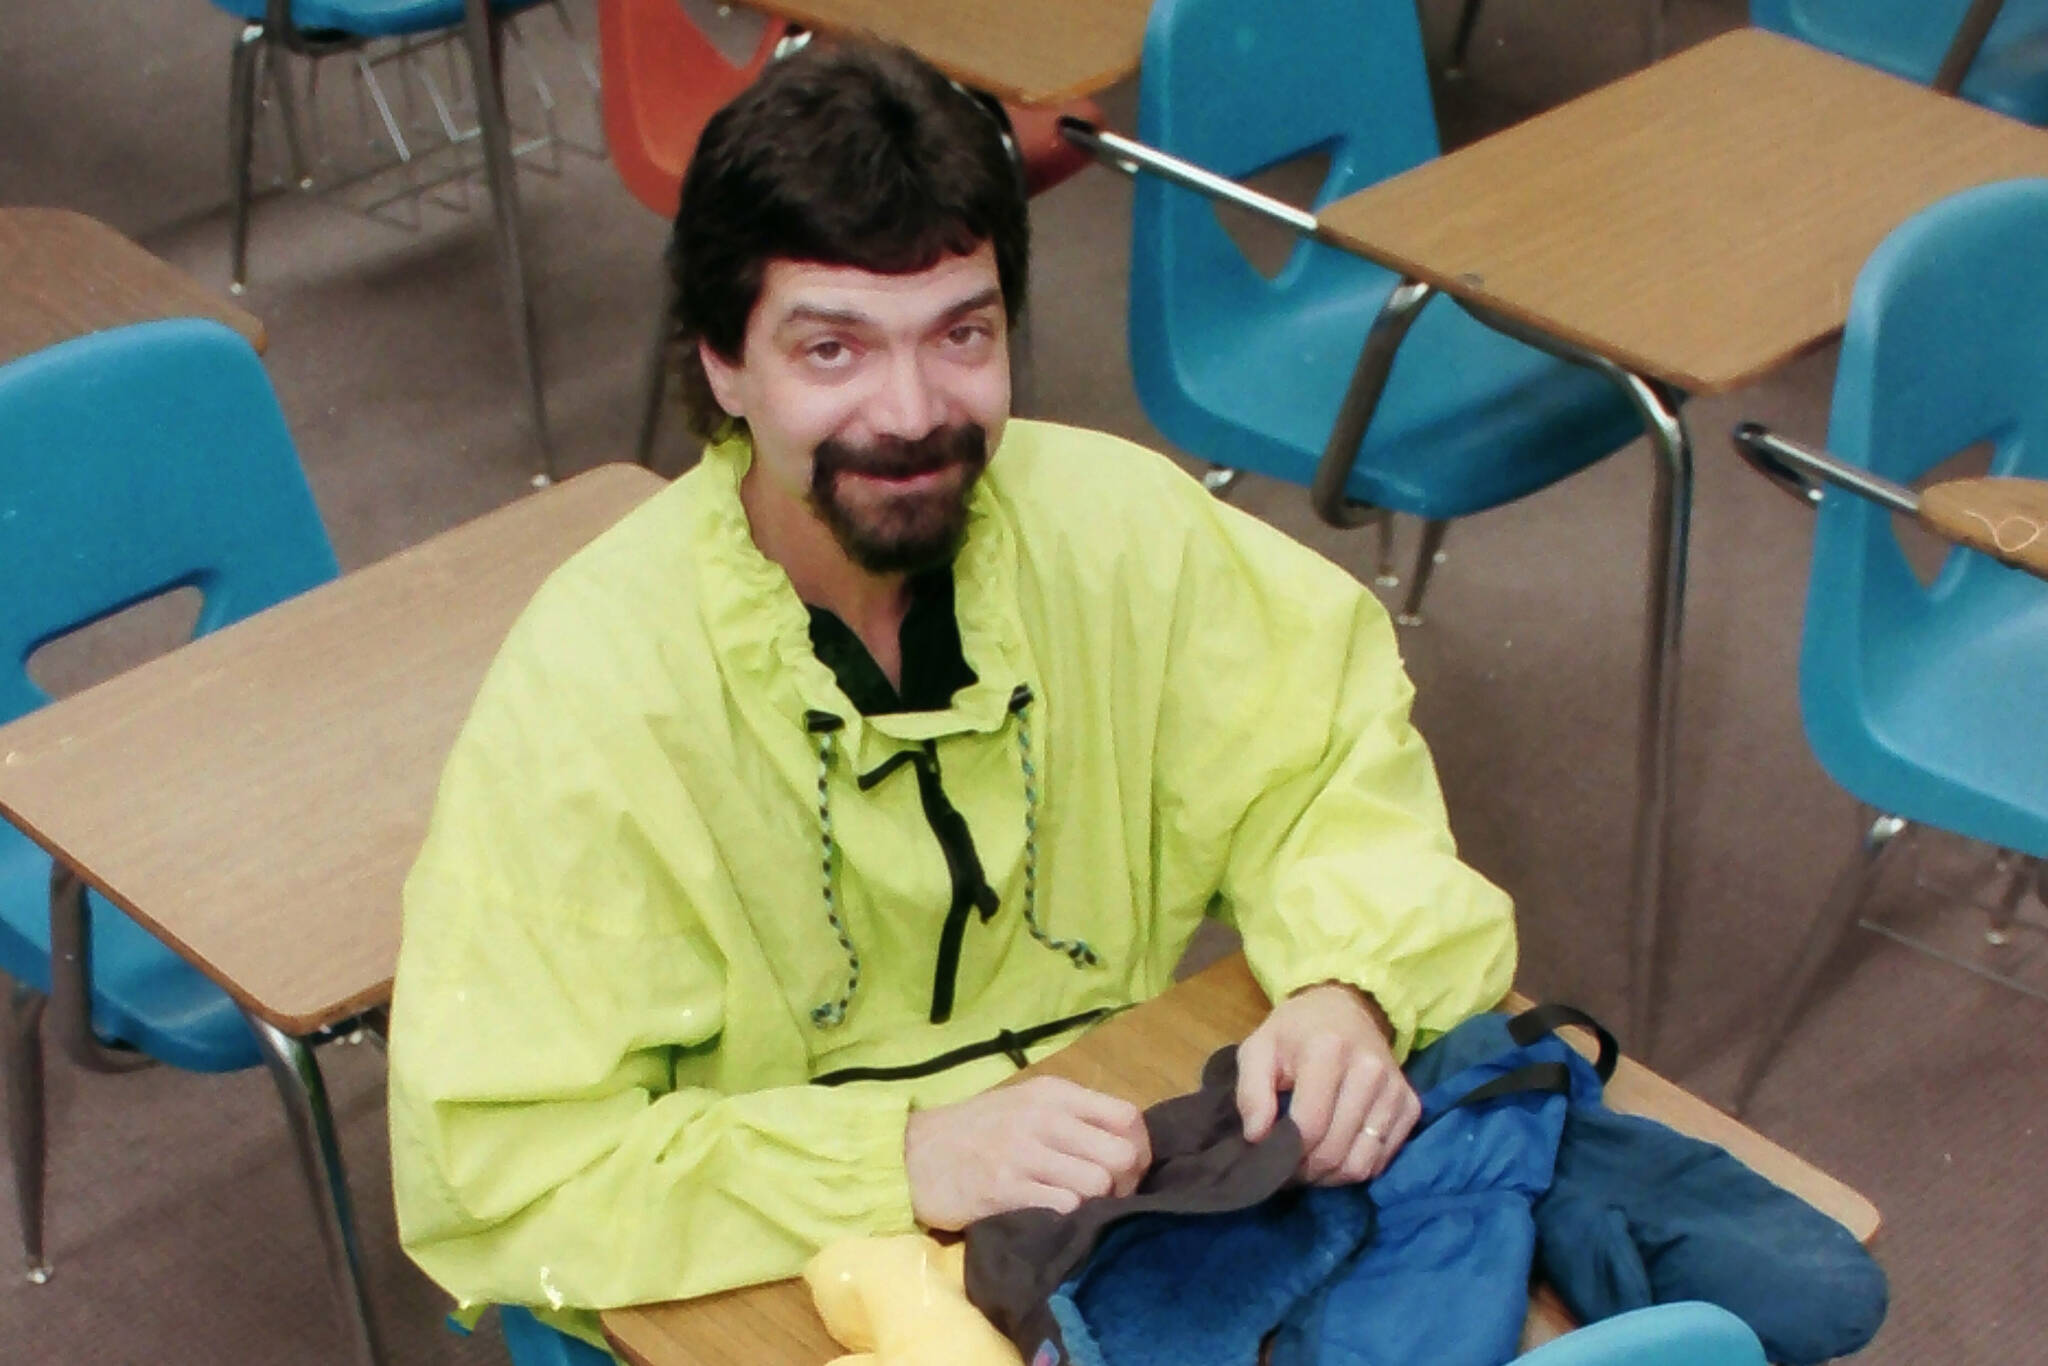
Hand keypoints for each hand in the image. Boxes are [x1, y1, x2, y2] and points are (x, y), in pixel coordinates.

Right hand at [903, 1076, 1151, 1229]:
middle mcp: (1045, 1117)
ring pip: (1098, 1184)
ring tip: (1075, 1208)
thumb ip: (1072, 1118)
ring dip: (1095, 1204)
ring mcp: (1025, 1153)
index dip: (1139, 1151)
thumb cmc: (976, 1131)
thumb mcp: (1026, 1105)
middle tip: (1106, 1198)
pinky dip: (1068, 1218)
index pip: (1128, 1117)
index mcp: (1055, 1093)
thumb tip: (1126, 1146)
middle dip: (1125, 1184)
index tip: (1126, 1173)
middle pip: (1123, 1155)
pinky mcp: (1005, 1189)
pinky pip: (1064, 1207)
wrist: (912, 1154)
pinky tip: (1051, 1217)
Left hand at [1235, 982, 1418, 1184]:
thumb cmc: (1295, 1032)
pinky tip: (1336, 1152)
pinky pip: (1382, 1160)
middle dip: (1305, 1171)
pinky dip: (1355, 1167)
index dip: (1284, 1154)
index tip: (1268, 1157)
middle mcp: (1370, 1070)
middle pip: (1335, 1151)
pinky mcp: (1411, 1105)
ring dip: (1330, 1177)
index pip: (1309, 1126)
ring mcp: (1395, 1089)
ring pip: (1361, 1164)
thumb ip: (1250, 1092)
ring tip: (1309, 1165)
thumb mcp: (1258, 1048)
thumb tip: (1257, 1139)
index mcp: (1328, 1051)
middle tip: (1286, 1168)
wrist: (1344, 1008)